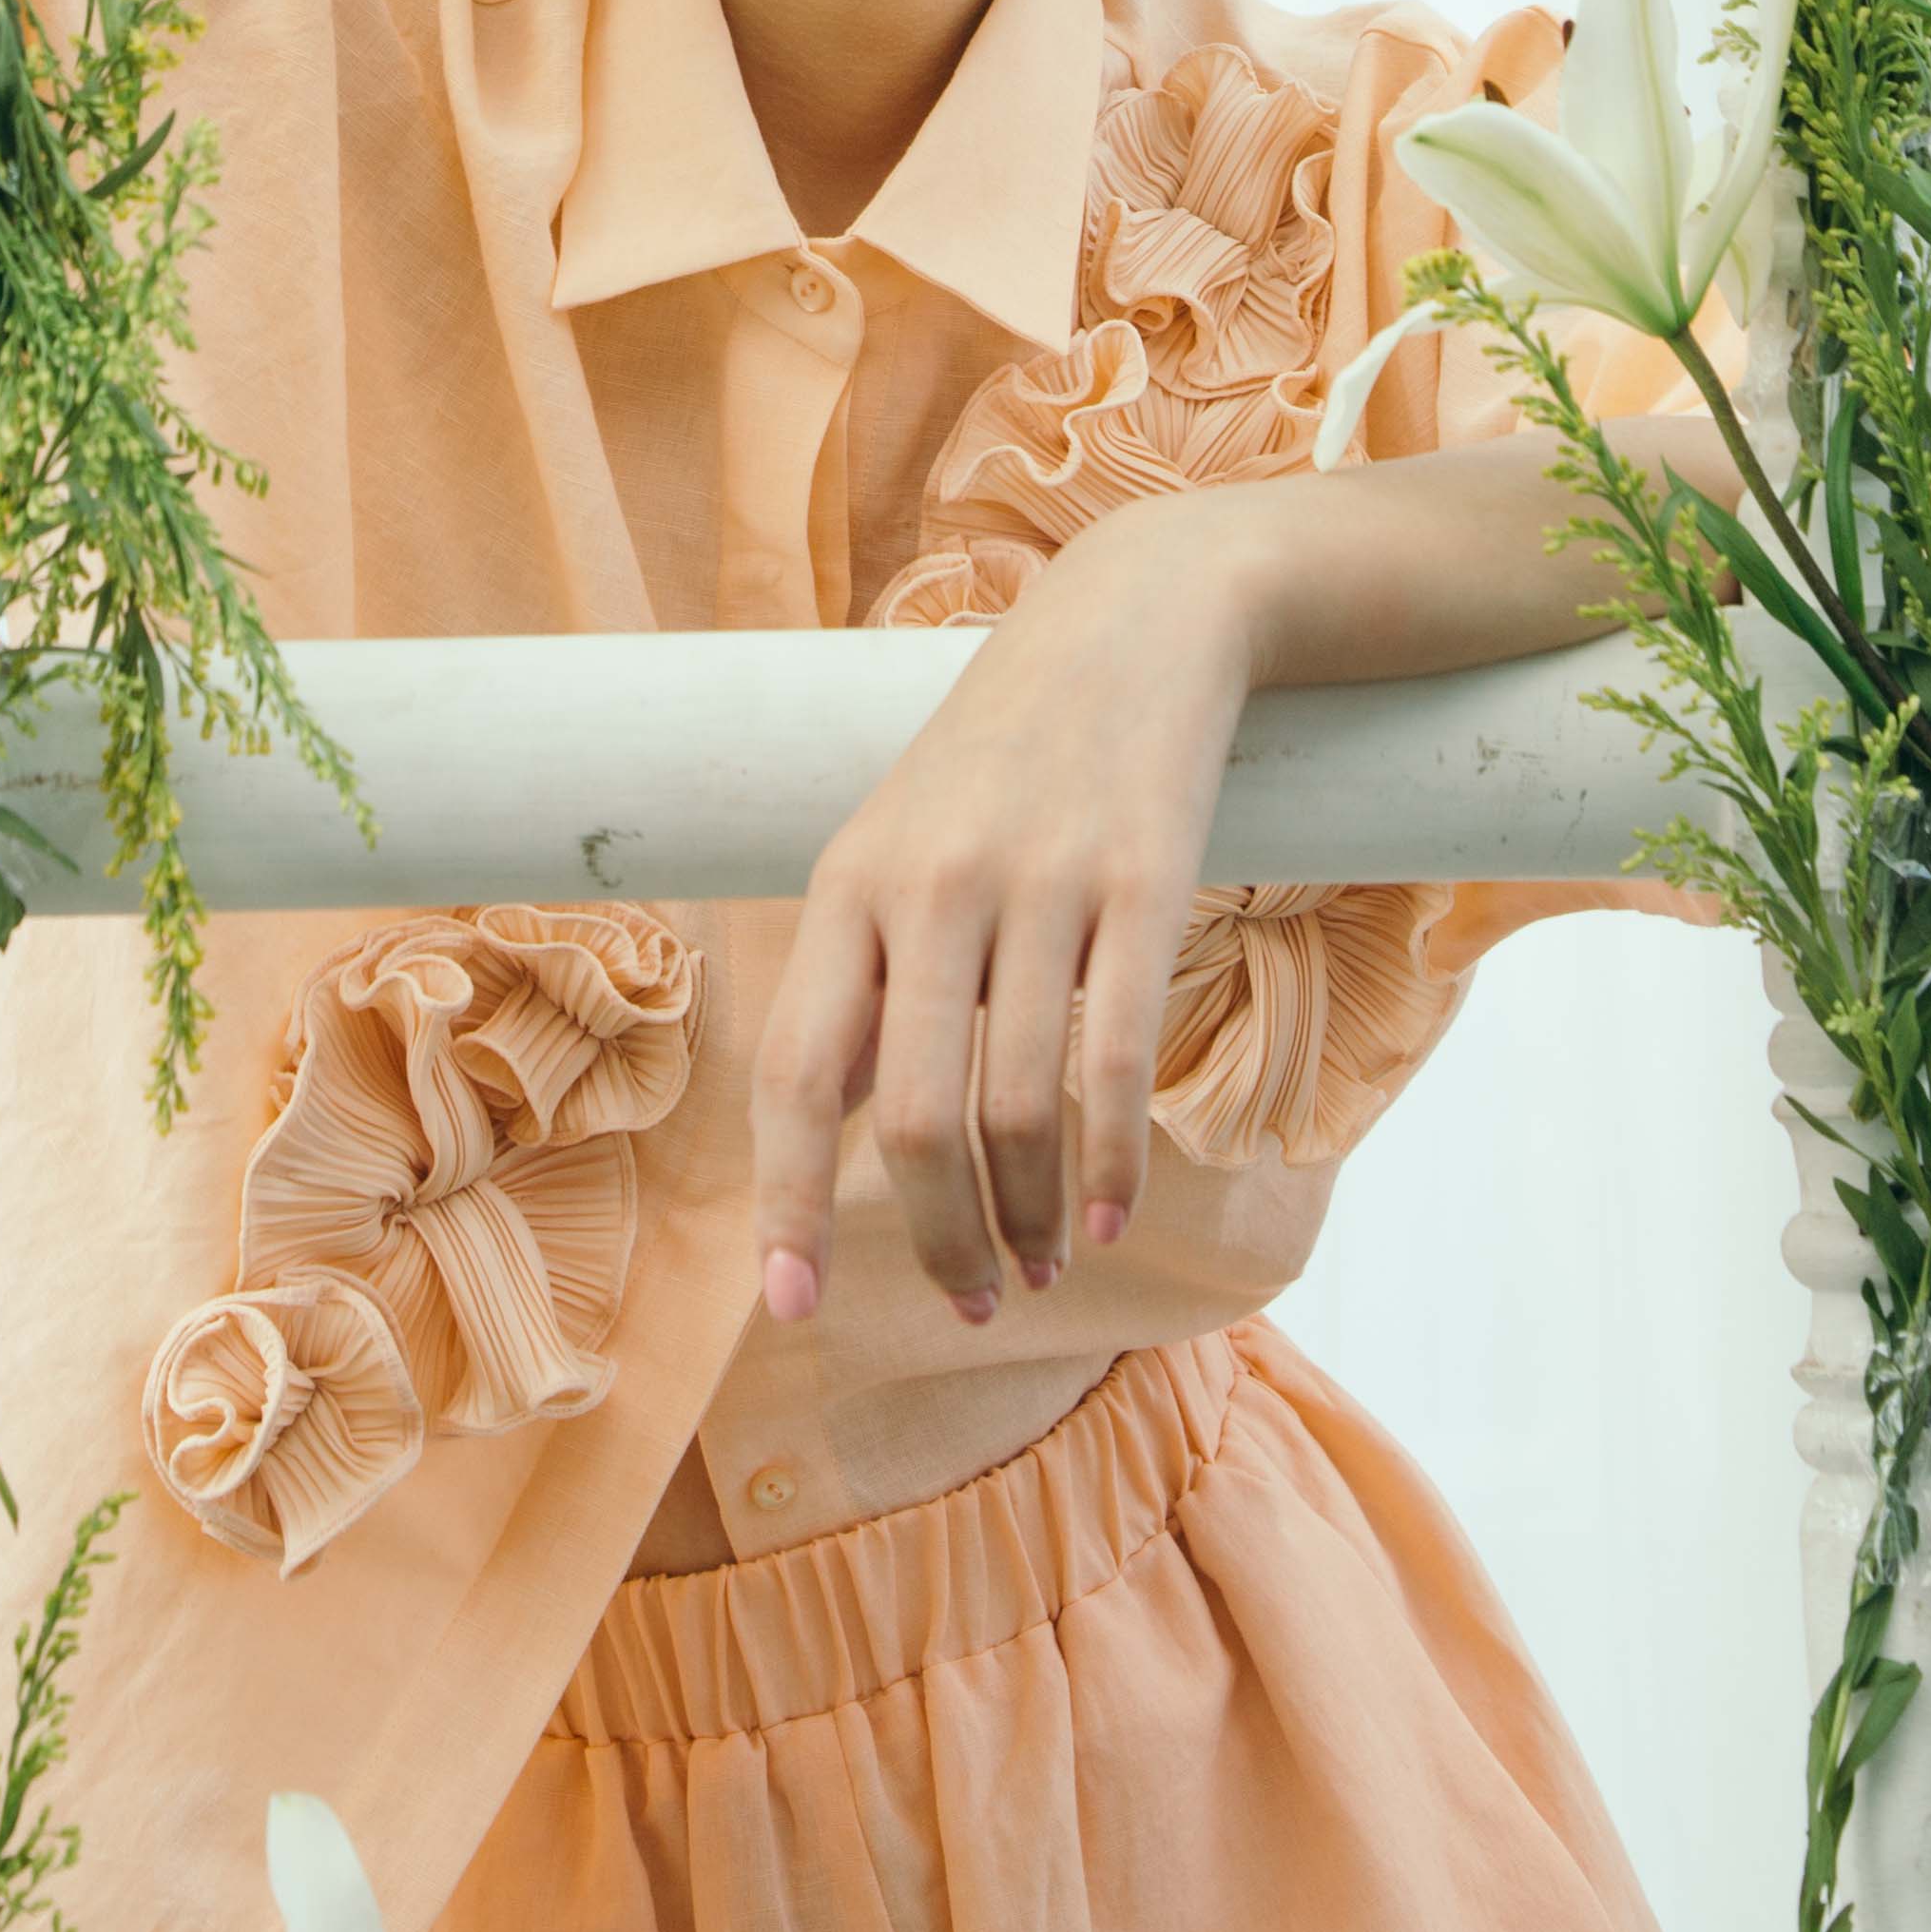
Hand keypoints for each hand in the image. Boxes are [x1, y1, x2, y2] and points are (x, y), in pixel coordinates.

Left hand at [749, 494, 1252, 1328]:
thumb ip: (867, 985)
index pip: (797, 1072)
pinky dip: (1113, 1166)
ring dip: (1032, 1220)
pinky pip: (1116, 1060)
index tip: (794, 1309)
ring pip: (1018, 1110)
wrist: (1133, 622)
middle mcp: (932, 883)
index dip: (788, 1201)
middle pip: (916, 1120)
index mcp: (849, 883)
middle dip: (939, 1241)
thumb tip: (832, 1145)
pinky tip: (1115, 1218)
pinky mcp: (1143, 880)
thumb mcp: (899, 847)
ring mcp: (1040, 881)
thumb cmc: (1001, 758)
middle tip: (975, 1304)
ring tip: (1044, 1267)